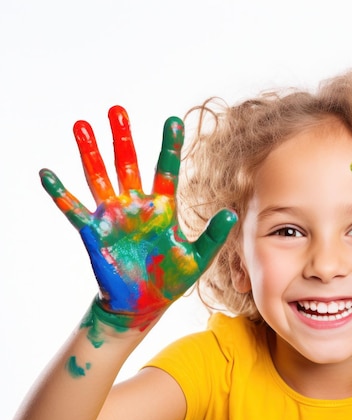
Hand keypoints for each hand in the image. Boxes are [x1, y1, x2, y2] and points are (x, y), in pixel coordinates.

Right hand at [40, 106, 236, 323]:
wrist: (143, 304)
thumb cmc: (171, 279)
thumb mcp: (198, 259)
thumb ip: (213, 237)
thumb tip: (231, 214)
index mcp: (163, 208)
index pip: (166, 169)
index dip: (169, 146)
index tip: (173, 120)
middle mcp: (137, 206)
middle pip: (128, 164)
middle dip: (123, 138)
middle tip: (117, 110)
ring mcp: (113, 217)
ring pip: (100, 177)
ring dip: (91, 153)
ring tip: (82, 125)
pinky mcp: (94, 232)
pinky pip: (73, 209)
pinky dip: (60, 193)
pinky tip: (47, 173)